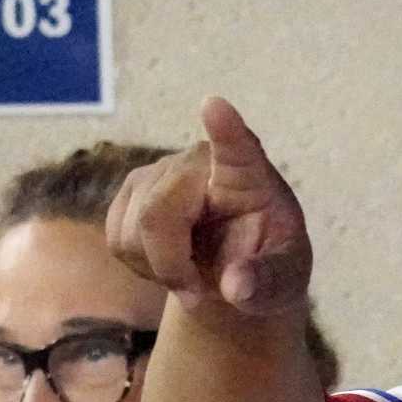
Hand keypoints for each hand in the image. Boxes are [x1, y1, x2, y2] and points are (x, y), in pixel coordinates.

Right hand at [105, 95, 312, 318]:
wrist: (238, 270)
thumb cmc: (269, 266)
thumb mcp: (284, 282)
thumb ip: (266, 282)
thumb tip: (235, 287)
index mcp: (249, 175)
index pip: (237, 148)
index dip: (225, 129)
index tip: (215, 106)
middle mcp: (198, 162)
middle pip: (158, 214)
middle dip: (171, 266)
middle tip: (198, 295)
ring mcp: (158, 172)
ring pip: (131, 232)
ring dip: (158, 268)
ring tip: (194, 270)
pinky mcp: (131, 191)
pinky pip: (117, 239)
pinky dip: (141, 264)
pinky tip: (171, 261)